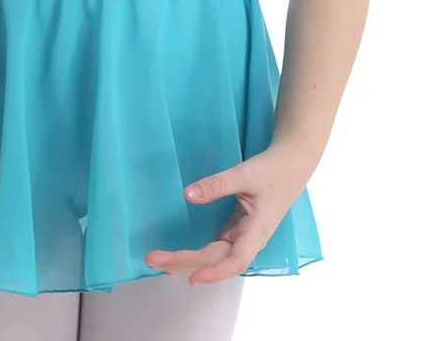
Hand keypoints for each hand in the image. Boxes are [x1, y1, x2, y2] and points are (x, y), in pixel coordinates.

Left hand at [145, 141, 314, 284]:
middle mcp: (249, 240)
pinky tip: (178, 258)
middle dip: (185, 262)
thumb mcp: (244, 174)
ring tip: (159, 263)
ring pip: (214, 257)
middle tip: (153, 259)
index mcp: (257, 231)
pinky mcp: (237, 230)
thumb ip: (216, 185)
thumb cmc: (272, 170)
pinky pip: (215, 249)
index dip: (215, 272)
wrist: (291, 164)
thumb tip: (187, 195)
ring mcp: (242, 237)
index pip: (236, 260)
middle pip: (217, 260)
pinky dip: (196, 254)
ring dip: (188, 261)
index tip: (193, 279)